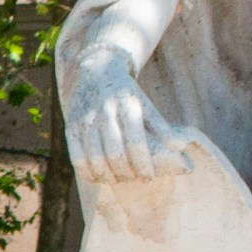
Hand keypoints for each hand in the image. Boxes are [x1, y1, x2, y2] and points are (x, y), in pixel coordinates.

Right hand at [67, 53, 201, 183]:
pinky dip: (87, 172)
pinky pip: (76, 157)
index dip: (143, 164)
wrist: (95, 71)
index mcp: (126, 104)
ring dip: (108, 175)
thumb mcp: (144, 104)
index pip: (135, 141)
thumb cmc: (126, 94)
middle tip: (134, 179)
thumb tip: (181, 147)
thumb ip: (162, 127)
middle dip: (126, 172)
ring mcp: (85, 120)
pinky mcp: (70, 127)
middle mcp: (104, 112)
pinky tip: (98, 179)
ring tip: (118, 180)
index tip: (149, 177)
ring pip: (94, 157)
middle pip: (114, 153)